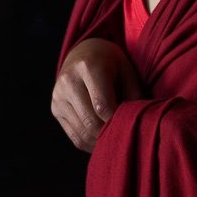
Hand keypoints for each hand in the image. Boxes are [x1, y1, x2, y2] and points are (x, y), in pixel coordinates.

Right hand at [51, 38, 143, 152]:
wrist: (84, 52)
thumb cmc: (112, 64)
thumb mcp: (128, 72)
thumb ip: (134, 97)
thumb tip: (141, 125)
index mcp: (88, 66)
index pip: (103, 106)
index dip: (119, 121)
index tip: (133, 125)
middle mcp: (69, 80)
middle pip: (91, 122)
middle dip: (111, 134)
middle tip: (127, 137)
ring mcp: (58, 96)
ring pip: (82, 133)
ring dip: (101, 142)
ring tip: (117, 139)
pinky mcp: (55, 108)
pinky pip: (74, 136)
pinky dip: (91, 143)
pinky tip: (104, 140)